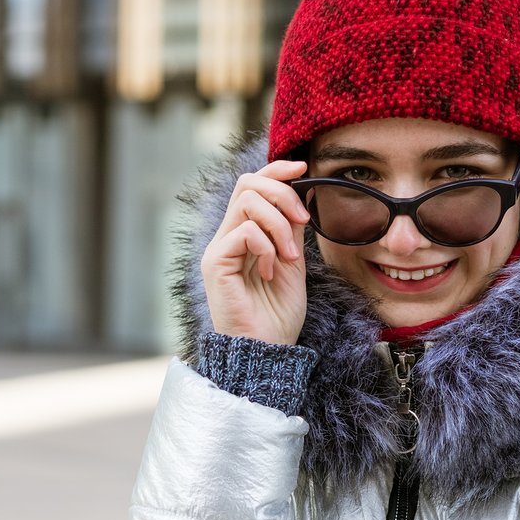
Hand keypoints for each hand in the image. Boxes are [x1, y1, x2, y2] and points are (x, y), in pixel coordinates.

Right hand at [201, 159, 309, 344]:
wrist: (267, 351)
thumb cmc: (278, 314)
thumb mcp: (292, 262)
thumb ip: (291, 228)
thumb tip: (301, 191)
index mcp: (243, 235)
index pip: (252, 185)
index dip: (277, 170)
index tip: (304, 169)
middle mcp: (226, 237)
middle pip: (247, 183)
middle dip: (282, 193)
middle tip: (303, 220)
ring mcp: (218, 249)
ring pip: (248, 201)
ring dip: (279, 224)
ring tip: (289, 256)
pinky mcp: (215, 263)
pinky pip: (245, 231)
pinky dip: (267, 246)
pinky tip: (269, 270)